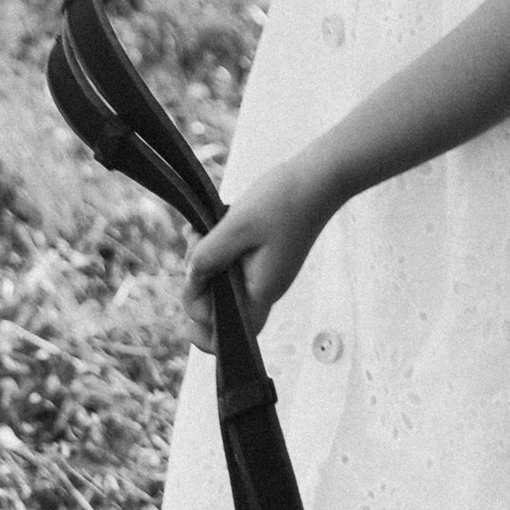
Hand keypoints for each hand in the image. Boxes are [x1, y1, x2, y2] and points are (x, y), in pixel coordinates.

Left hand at [186, 156, 336, 347]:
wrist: (321, 177)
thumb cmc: (285, 200)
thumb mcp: (237, 226)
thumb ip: (208, 255)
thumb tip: (191, 277)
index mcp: (262, 288)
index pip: (234, 333)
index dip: (207, 331)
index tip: (188, 309)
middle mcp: (265, 285)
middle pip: (221, 305)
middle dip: (198, 281)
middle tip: (194, 244)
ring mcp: (266, 269)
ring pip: (224, 280)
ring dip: (205, 260)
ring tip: (200, 231)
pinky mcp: (266, 253)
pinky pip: (233, 262)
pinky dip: (217, 249)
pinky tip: (210, 226)